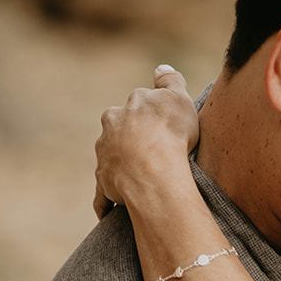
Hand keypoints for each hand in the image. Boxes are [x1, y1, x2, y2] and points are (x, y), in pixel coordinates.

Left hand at [94, 66, 199, 219]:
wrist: (154, 171)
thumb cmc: (168, 133)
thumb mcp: (177, 98)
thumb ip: (170, 81)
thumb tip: (161, 68)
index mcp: (121, 112)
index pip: (133, 110)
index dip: (148, 118)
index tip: (161, 127)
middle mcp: (107, 134)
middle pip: (116, 135)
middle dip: (128, 142)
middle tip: (151, 154)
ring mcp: (104, 160)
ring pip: (110, 162)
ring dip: (120, 168)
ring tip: (141, 181)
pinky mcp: (104, 186)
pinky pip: (103, 196)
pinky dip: (107, 202)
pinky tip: (113, 211)